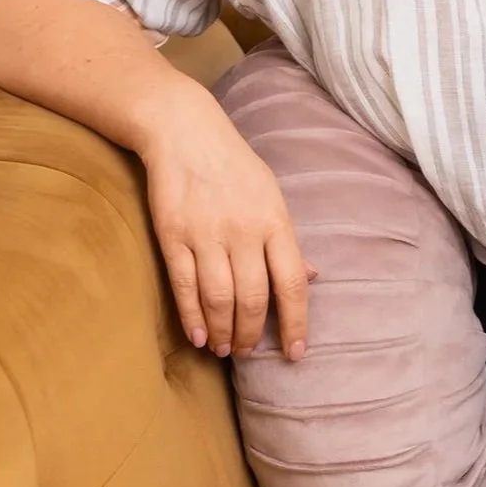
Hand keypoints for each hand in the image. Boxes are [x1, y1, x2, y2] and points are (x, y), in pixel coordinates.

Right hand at [141, 107, 318, 360]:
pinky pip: (184, 286)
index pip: (292, 283)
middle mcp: (244, 231)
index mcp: (275, 222)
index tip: (296, 353)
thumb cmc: (235, 167)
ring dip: (224, 331)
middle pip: (253, 298)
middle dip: (253, 333)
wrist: (185, 133)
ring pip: (219, 298)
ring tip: (225, 349)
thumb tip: (313, 277)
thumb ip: (289, 240)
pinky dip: (192, 317)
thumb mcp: (272, 195)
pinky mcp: (173, 236)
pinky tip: (198, 336)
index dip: (296, 323)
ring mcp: (206, 234)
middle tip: (249, 351)